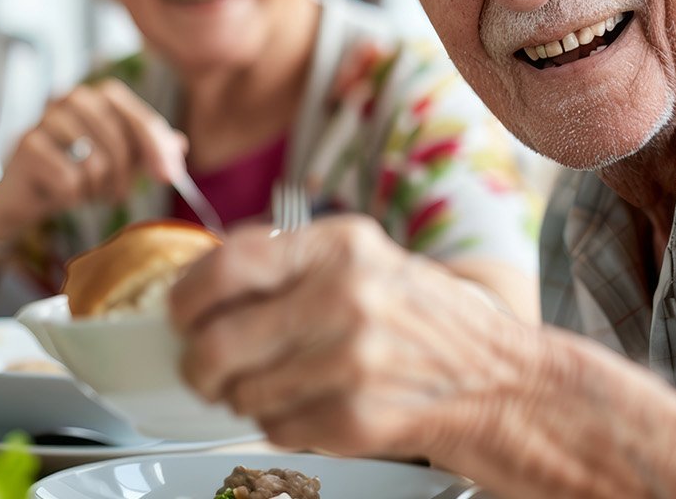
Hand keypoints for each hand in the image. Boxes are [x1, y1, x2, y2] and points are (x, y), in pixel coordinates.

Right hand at [0, 80, 181, 235]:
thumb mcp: (121, 161)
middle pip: (119, 142)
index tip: (169, 177)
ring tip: (87, 192)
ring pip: (96, 163)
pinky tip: (61, 193)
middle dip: (123, 177)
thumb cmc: (78, 172)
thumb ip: (150, 149)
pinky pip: (70, 179)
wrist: (27, 196)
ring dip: (97, 189)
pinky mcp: (27, 143)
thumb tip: (181, 145)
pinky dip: (72, 196)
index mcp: (99, 94)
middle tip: (116, 195)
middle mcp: (72, 96)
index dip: (156, 148)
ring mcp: (46, 117)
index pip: (138, 118)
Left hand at [170, 216, 533, 457]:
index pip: (229, 264)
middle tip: (203, 369)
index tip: (178, 313)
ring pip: (242, 393)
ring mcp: (351, 362)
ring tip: (278, 384)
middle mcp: (346, 299)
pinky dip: (282, 423)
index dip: (187, 295)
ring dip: (244, 397)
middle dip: (198, 365)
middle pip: (219, 342)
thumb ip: (290, 264)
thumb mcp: (365, 260)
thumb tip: (202, 286)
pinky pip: (275, 428)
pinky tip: (316, 404)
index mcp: (341, 247)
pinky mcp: (354, 418)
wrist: (497, 380)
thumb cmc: (421, 320)